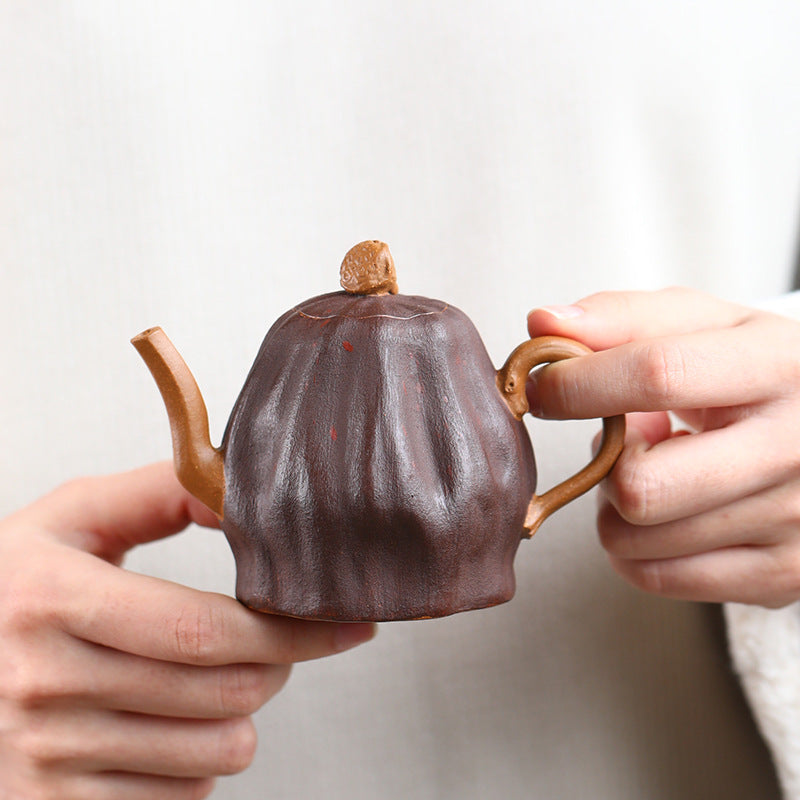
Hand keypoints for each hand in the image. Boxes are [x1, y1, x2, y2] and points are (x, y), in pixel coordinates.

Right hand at [0, 462, 374, 798]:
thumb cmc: (19, 581)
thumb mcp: (74, 516)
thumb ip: (161, 493)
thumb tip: (242, 492)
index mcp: (52, 599)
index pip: (201, 630)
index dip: (288, 630)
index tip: (345, 622)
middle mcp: (42, 684)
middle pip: (224, 694)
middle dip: (279, 663)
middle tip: (277, 639)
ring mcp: (44, 756)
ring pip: (217, 753)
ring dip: (240, 713)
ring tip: (214, 678)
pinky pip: (181, 798)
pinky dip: (196, 761)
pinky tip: (168, 723)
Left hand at [527, 287, 799, 607]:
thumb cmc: (749, 372)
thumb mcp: (703, 326)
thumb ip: (620, 318)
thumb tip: (542, 324)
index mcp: (778, 365)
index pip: (657, 375)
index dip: (577, 385)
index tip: (542, 390)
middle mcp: (796, 447)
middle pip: (639, 485)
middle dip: (603, 465)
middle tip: (622, 442)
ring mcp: (794, 521)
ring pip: (633, 539)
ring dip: (616, 505)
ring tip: (657, 469)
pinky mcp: (782, 576)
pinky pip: (653, 577)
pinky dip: (635, 546)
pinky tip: (668, 510)